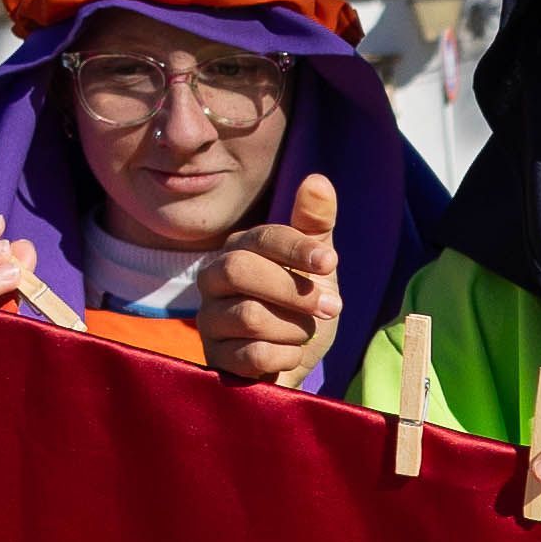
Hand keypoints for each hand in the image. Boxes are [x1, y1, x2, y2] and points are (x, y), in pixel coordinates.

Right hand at [193, 175, 343, 387]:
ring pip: (248, 316)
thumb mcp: (316, 266)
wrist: (291, 361)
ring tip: (304, 332)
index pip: (263, 237)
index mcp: (240, 248)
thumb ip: (315, 226)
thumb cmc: (301, 306)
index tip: (331, 263)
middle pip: (240, 271)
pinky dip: (283, 356)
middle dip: (293, 290)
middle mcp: (214, 277)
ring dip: (294, 328)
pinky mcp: (214, 357)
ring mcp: (209, 318)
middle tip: (332, 307)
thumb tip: (318, 180)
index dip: (298, 248)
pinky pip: (251, 355)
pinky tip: (290, 354)